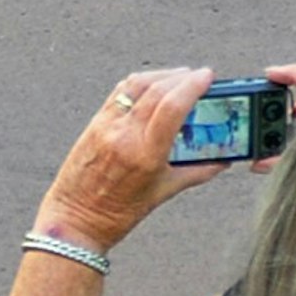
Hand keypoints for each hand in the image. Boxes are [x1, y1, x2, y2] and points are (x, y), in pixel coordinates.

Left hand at [35, 67, 225, 253]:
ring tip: (179, 77)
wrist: (74, 220)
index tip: (207, 77)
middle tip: (199, 77)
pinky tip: (152, 85)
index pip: (172, 107)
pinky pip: (120, 92)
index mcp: (145, 155)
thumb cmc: (115, 213)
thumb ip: (196, 173)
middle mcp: (124, 135)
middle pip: (158, 90)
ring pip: (137, 84)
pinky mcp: (95, 122)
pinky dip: (140, 82)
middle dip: (183, 77)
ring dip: (162, 75)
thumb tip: (221, 162)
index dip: (193, 86)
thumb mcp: (162, 193)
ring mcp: (107, 125)